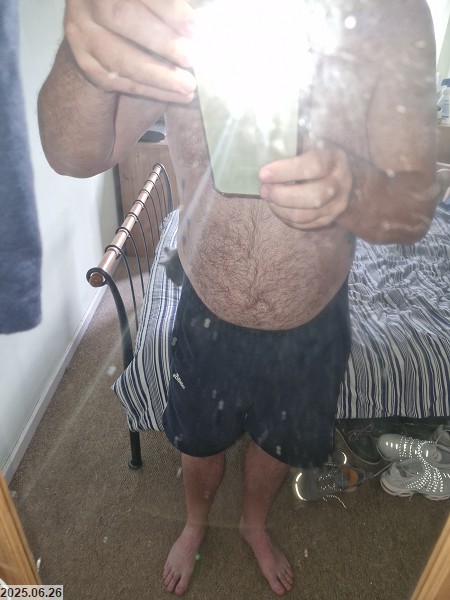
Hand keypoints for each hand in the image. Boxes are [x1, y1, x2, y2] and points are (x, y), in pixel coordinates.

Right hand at [64, 0, 196, 102]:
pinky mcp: (88, 66)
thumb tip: (193, 25)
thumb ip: (166, 6)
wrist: (100, 27)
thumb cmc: (137, 8)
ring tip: (188, 86)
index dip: (166, 8)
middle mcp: (86, 4)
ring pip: (119, 59)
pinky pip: (122, 83)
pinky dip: (153, 91)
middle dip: (160, 40)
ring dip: (157, 75)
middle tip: (190, 57)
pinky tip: (179, 96)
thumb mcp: (147, 4)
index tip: (192, 27)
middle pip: (121, 19)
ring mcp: (82, 36)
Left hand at [259, 141, 352, 229]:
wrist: (340, 175)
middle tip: (263, 189)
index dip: (286, 171)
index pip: (314, 166)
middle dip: (282, 195)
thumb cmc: (316, 154)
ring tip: (268, 198)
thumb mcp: (310, 142)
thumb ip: (292, 142)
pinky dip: (286, 218)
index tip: (263, 174)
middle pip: (313, 197)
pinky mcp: (328, 219)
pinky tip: (277, 207)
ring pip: (306, 215)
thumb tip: (264, 140)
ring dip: (281, 209)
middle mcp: (340, 183)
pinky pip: (304, 224)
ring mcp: (336, 204)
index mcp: (335, 158)